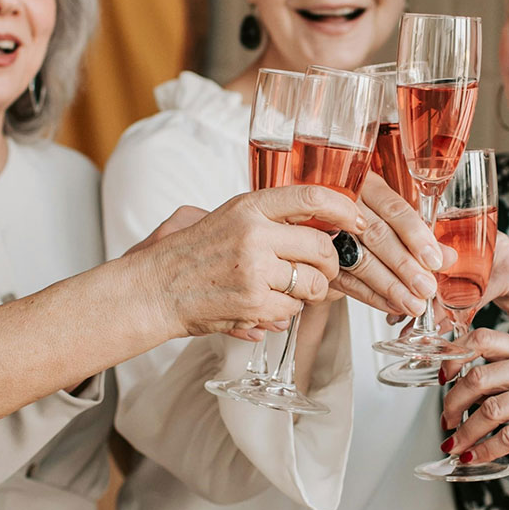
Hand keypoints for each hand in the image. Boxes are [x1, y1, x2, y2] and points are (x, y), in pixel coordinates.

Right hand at [134, 186, 360, 338]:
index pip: (310, 197)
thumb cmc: (187, 254)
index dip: (342, 208)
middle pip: (322, 248)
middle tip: (319, 270)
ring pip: (313, 283)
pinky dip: (285, 312)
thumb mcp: (223, 217)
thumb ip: (266, 218)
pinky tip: (264, 304)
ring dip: (308, 292)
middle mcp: (254, 234)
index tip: (353, 219)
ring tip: (285, 289)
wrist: (154, 289)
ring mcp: (254, 270)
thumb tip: (317, 225)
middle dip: (328, 264)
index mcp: (248, 206)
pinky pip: (293, 309)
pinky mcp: (253, 303)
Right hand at [335, 172, 449, 317]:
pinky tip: (391, 304)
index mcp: (366, 185)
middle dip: (404, 265)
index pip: (393, 208)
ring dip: (389, 285)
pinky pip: (346, 280)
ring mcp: (327, 232)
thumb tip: (449, 256)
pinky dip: (370, 296)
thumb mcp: (392, 216)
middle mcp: (345, 205)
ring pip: (360, 260)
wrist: (318, 221)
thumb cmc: (363, 215)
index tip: (434, 259)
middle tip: (425, 287)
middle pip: (377, 235)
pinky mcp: (321, 259)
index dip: (415, 234)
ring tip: (412, 302)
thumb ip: (421, 234)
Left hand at [439, 329, 508, 465]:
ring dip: (465, 433)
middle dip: (452, 402)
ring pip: (488, 411)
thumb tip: (469, 388)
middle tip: (445, 420)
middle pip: (478, 377)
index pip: (482, 338)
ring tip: (454, 446)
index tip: (440, 378)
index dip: (454, 357)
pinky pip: (507, 438)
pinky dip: (485, 451)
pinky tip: (475, 459)